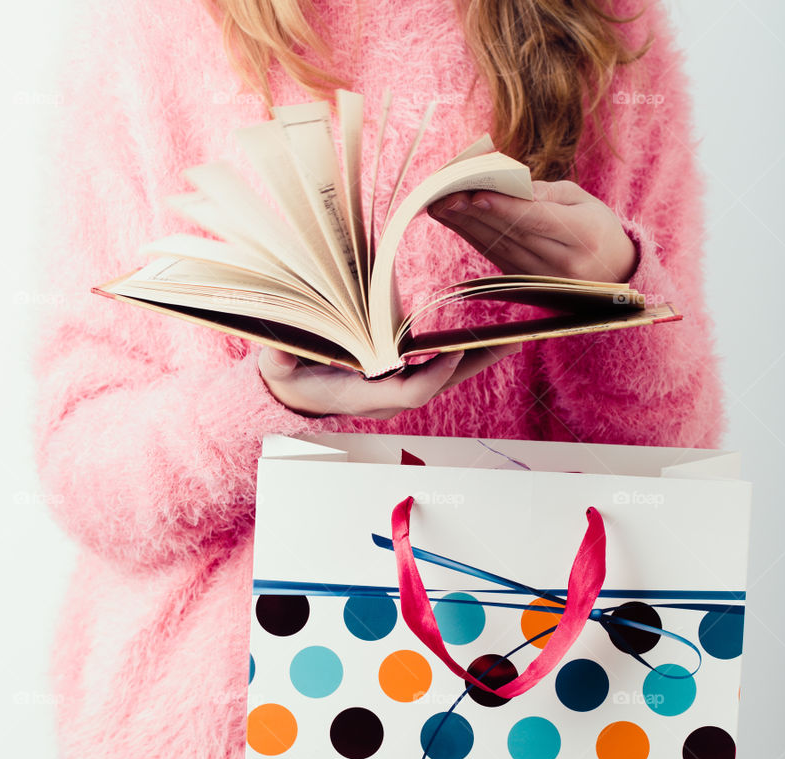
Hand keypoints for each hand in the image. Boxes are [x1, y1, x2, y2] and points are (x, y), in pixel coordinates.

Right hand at [258, 343, 518, 419]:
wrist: (290, 397)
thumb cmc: (286, 380)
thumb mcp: (277, 368)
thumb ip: (277, 360)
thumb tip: (276, 348)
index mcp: (362, 396)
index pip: (408, 393)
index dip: (432, 375)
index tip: (452, 350)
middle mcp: (386, 398)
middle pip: (439, 385)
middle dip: (473, 364)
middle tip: (508, 341)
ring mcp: (395, 389)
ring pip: (443, 376)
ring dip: (475, 357)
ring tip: (507, 336)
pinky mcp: (399, 378)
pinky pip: (435, 367)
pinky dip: (459, 353)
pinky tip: (480, 336)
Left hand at [429, 180, 638, 284]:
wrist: (611, 276)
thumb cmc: (597, 227)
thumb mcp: (584, 201)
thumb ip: (548, 193)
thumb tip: (512, 186)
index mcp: (584, 235)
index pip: (538, 221)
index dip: (506, 209)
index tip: (477, 195)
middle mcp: (563, 263)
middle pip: (511, 234)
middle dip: (474, 213)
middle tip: (443, 193)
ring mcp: (543, 279)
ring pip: (498, 247)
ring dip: (466, 225)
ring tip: (439, 203)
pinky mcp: (526, 285)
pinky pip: (495, 257)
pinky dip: (473, 236)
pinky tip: (454, 219)